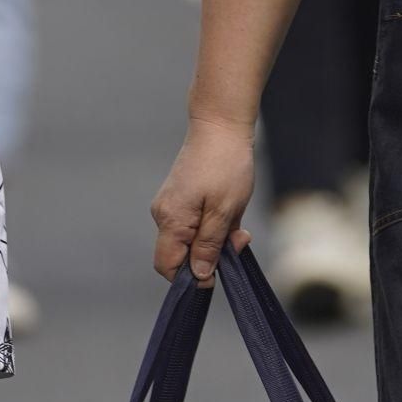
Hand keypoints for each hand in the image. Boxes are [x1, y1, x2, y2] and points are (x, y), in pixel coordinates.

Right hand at [150, 113, 255, 282]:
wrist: (220, 125)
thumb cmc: (225, 165)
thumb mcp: (225, 211)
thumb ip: (210, 246)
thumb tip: (199, 276)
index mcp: (171, 220)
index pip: (167, 266)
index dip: (191, 277)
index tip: (220, 272)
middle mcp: (164, 214)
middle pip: (180, 254)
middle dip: (210, 256)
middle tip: (238, 240)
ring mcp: (171, 205)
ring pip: (190, 239)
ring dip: (215, 239)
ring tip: (237, 222)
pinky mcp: (180, 197)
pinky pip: (193, 224)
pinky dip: (212, 225)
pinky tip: (230, 211)